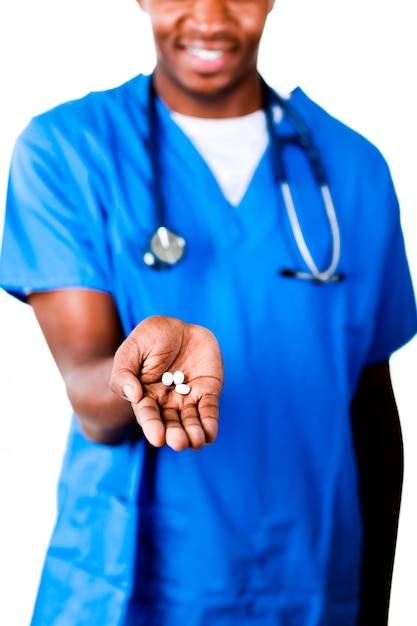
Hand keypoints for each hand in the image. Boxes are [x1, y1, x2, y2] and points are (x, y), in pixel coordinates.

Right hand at [110, 316, 223, 450]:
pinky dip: (210, 422)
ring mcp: (188, 397)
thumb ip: (124, 374)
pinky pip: (209, 409)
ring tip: (195, 441)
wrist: (177, 326)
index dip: (153, 427)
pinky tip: (210, 435)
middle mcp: (167, 402)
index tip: (158, 438)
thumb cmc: (149, 338)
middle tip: (179, 443)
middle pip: (171, 423)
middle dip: (175, 434)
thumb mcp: (131, 350)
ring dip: (194, 433)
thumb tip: (134, 395)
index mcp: (146, 396)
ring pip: (191, 420)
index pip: (148, 415)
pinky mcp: (208, 390)